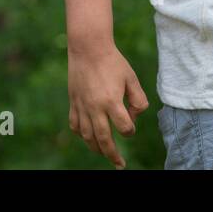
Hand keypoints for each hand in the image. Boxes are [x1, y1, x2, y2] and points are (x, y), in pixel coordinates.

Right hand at [67, 39, 148, 168]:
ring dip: (96, 148)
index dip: (130, 130)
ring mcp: (82, 106)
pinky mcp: (73, 102)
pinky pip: (75, 125)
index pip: (124, 127)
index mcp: (112, 101)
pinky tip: (88, 136)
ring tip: (104, 153)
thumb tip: (133, 116)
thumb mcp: (131, 78)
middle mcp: (95, 107)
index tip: (130, 126)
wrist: (88, 48)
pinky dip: (81, 134)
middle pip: (104, 139)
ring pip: (87, 136)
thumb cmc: (113, 62)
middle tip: (119, 164)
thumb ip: (138, 99)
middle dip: (112, 154)